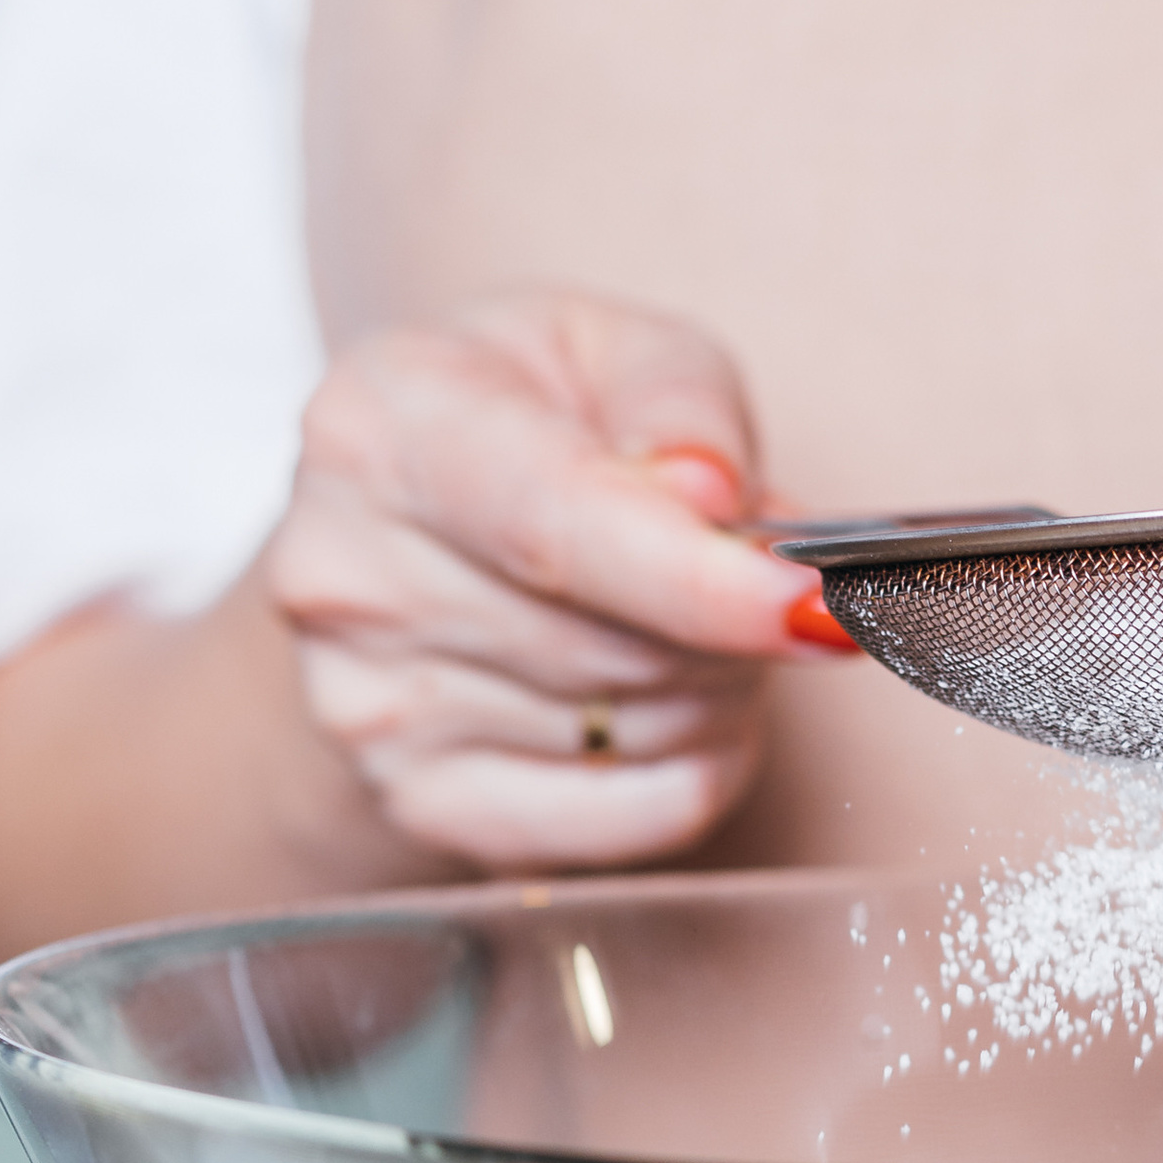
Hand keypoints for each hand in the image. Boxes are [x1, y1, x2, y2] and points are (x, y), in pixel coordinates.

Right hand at [263, 290, 849, 867]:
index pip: (555, 530)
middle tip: (754, 576)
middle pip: (615, 648)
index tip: (816, 604)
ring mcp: (368, 708)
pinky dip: (700, 763)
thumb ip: (676, 398)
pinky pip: (635, 819)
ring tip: (692, 623)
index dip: (699, 580)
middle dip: (730, 624)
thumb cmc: (525, 417)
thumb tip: (709, 498)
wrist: (409, 524)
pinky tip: (674, 700)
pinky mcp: (421, 804)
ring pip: (639, 737)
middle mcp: (346, 577)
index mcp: (379, 432)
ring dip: (720, 688)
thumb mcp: (611, 343)